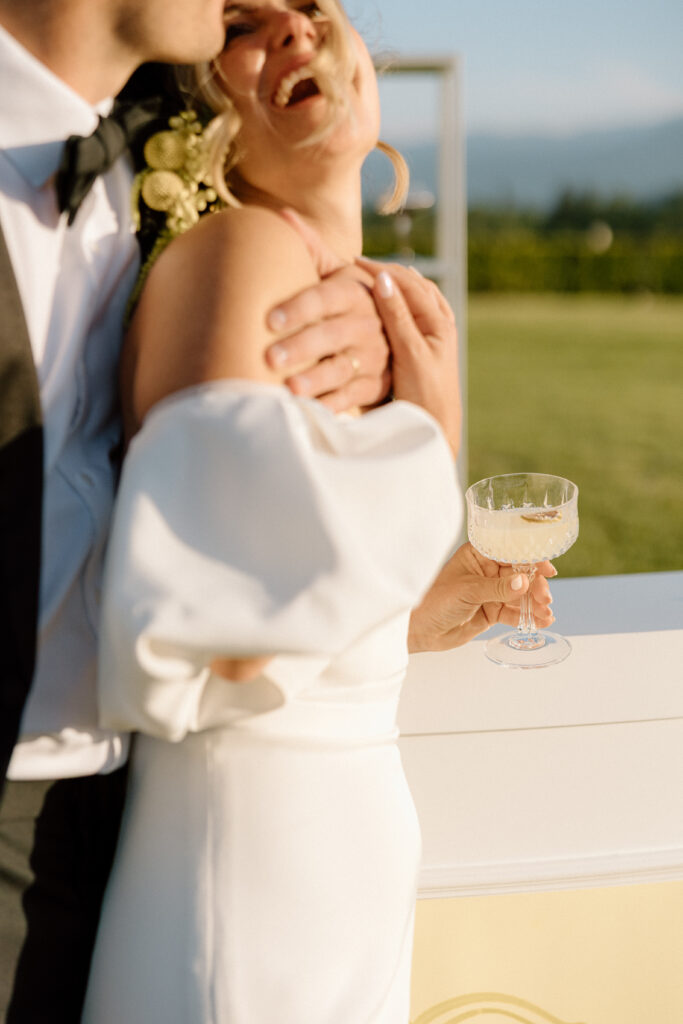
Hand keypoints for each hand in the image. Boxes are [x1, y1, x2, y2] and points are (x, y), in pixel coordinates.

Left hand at [264, 210, 390, 411]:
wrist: (394, 333)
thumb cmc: (349, 302)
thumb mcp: (339, 275)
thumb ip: (311, 249)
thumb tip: (280, 216)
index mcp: (355, 293)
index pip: (325, 298)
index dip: (299, 308)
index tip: (269, 320)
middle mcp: (368, 324)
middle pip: (332, 335)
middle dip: (301, 347)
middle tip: (270, 358)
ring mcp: (373, 357)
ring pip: (342, 369)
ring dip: (316, 380)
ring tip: (290, 390)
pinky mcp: (375, 385)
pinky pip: (352, 398)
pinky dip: (331, 407)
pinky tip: (308, 412)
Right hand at [357, 258, 460, 457]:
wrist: (437, 430)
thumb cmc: (424, 396)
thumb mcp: (409, 354)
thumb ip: (397, 317)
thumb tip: (383, 280)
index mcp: (438, 322)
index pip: (408, 283)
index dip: (380, 270)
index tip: (353, 262)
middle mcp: (440, 325)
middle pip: (414, 286)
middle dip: (388, 273)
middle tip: (359, 265)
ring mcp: (435, 338)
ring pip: (415, 299)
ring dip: (395, 285)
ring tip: (372, 277)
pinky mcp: (427, 352)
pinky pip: (413, 316)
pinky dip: (399, 304)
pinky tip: (386, 305)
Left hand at [407, 542, 555, 652]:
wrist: (419, 630)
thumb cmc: (434, 601)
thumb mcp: (468, 591)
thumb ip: (497, 588)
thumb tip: (524, 581)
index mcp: (478, 556)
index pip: (511, 552)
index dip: (531, 560)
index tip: (548, 570)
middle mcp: (487, 572)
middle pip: (521, 575)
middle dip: (535, 586)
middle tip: (544, 599)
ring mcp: (491, 592)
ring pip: (520, 595)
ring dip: (535, 604)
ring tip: (545, 614)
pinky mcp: (491, 612)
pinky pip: (514, 612)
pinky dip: (528, 617)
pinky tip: (541, 621)